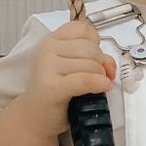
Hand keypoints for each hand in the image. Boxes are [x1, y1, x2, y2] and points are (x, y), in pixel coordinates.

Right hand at [17, 18, 116, 134]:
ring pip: (91, 65)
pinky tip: (102, 88)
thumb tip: (109, 64)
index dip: (95, 42)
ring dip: (100, 77)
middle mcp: (48, 50)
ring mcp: (48, 67)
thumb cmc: (56, 91)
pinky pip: (85, 80)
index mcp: (52, 40)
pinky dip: (99, 84)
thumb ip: (95, 58)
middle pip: (91, 48)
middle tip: (94, 77)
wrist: (35, 116)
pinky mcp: (52, 87)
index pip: (83, 29)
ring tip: (91, 86)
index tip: (93, 56)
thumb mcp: (75, 67)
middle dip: (100, 64)